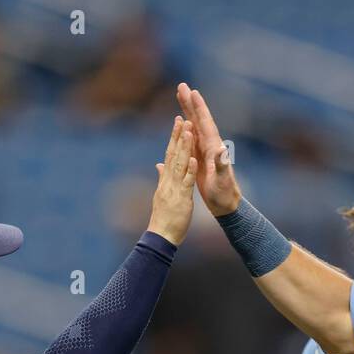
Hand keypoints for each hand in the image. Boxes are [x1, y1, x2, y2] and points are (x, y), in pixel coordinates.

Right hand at [146, 115, 197, 244]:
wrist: (161, 237)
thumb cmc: (164, 217)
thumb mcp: (163, 194)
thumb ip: (162, 177)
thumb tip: (159, 165)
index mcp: (166, 179)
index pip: (171, 153)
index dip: (174, 137)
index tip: (178, 120)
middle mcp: (169, 180)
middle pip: (174, 154)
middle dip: (178, 135)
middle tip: (182, 116)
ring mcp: (174, 188)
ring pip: (180, 164)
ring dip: (185, 146)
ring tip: (188, 129)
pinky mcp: (182, 198)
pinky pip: (187, 182)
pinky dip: (190, 170)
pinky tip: (194, 158)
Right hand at [176, 82, 241, 216]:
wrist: (226, 204)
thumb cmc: (224, 194)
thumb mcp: (223, 181)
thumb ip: (223, 165)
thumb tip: (222, 149)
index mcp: (213, 148)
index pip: (205, 124)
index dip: (199, 108)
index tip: (193, 92)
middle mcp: (210, 145)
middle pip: (198, 120)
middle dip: (190, 103)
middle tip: (181, 86)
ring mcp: (204, 150)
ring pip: (193, 126)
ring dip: (187, 110)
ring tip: (180, 96)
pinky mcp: (199, 157)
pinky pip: (190, 137)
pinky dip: (185, 126)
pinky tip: (181, 121)